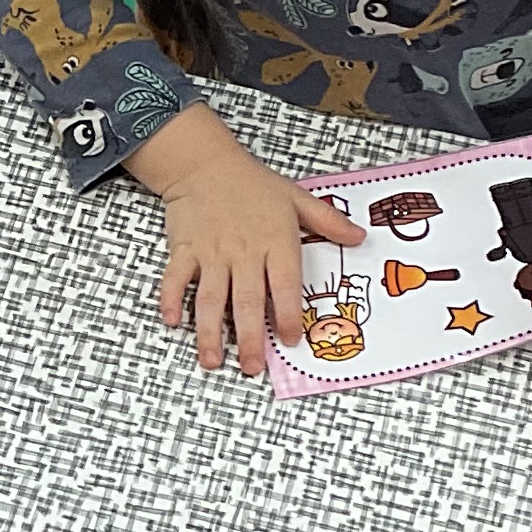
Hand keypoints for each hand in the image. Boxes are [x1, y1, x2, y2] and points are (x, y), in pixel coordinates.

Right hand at [129, 107, 363, 377]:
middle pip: (248, 300)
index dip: (289, 314)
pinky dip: (171, 299)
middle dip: (250, 337)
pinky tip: (172, 322)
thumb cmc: (252, 182)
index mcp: (275, 241)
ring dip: (210, 331)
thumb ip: (328, 221)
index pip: (286, 285)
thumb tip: (360, 237)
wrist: (205, 163)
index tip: (291, 338)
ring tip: (213, 360)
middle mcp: (244, 251)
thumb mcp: (296, 198)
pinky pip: (176, 278)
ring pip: (211, 298)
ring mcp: (212, 252)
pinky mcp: (185, 249)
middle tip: (252, 368)